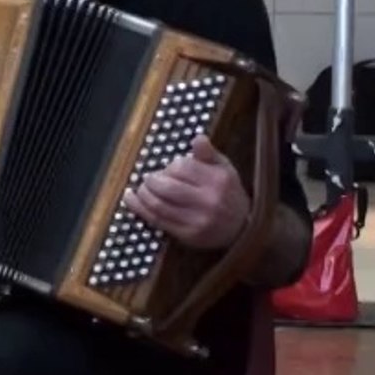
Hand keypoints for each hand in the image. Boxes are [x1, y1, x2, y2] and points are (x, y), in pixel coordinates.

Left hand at [122, 135, 249, 249]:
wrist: (243, 228)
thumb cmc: (228, 192)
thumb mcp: (224, 169)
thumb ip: (208, 153)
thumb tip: (197, 138)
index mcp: (217, 181)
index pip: (182, 168)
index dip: (169, 167)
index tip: (167, 169)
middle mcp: (208, 201)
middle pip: (167, 188)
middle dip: (151, 181)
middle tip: (148, 178)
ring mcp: (198, 220)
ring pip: (159, 206)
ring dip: (143, 195)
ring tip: (139, 189)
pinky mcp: (188, 235)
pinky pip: (158, 221)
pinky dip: (140, 210)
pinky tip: (132, 200)